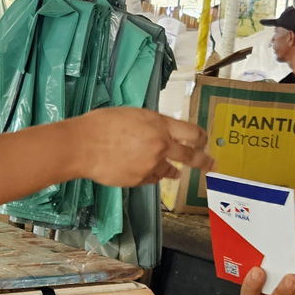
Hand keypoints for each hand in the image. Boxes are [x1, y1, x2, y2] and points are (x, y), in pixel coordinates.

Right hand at [73, 108, 210, 187]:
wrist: (83, 145)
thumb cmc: (102, 124)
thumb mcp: (133, 115)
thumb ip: (152, 124)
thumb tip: (162, 133)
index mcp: (159, 124)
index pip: (192, 132)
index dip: (201, 138)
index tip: (205, 142)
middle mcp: (160, 145)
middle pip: (190, 156)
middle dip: (204, 162)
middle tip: (212, 165)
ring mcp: (151, 165)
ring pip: (169, 170)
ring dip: (171, 170)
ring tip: (174, 172)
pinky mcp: (140, 180)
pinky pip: (152, 178)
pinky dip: (151, 174)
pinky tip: (143, 170)